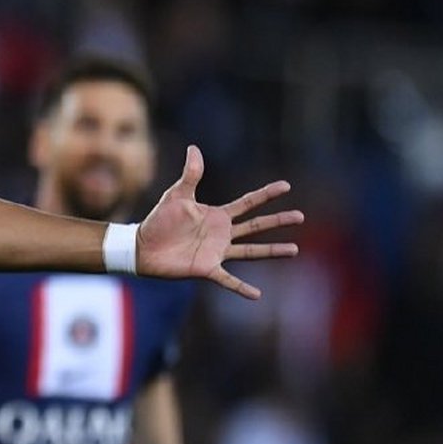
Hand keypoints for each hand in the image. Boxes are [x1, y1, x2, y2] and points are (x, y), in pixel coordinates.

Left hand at [136, 145, 302, 298]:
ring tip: (294, 250)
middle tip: (300, 216)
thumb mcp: (177, 195)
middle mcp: (222, 233)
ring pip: (251, 251)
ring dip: (272, 251)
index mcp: (217, 215)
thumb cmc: (159, 220)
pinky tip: (257, 295)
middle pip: (256, 226)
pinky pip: (228, 280)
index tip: (286, 186)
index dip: (266, 194)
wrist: (142, 246)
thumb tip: (194, 148)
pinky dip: (242, 288)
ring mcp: (217, 251)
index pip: (248, 203)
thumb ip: (190, 174)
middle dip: (278, 221)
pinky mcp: (207, 268)